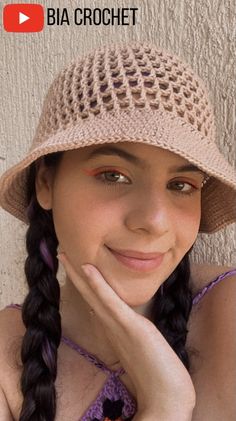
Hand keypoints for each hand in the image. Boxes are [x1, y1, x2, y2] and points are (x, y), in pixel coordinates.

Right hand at [57, 253, 195, 415]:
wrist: (168, 398)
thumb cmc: (157, 374)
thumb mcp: (140, 347)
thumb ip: (127, 335)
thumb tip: (119, 322)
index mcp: (112, 330)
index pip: (94, 301)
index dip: (84, 284)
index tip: (76, 266)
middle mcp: (110, 327)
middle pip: (89, 295)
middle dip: (75, 274)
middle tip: (61, 253)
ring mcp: (118, 327)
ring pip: (94, 294)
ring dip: (79, 273)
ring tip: (65, 254)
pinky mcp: (130, 327)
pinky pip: (110, 302)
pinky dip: (98, 285)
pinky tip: (88, 269)